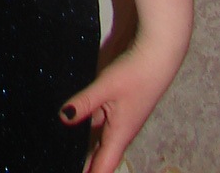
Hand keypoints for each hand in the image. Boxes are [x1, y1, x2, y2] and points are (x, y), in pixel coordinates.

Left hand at [60, 36, 186, 172]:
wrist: (156, 57)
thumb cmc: (135, 73)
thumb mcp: (105, 86)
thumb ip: (85, 102)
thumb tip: (64, 118)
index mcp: (119, 134)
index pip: (103, 166)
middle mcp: (120, 131)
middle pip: (101, 157)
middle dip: (88, 167)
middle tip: (72, 169)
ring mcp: (119, 120)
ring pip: (100, 142)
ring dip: (88, 153)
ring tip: (74, 160)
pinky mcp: (117, 107)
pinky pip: (101, 127)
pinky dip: (90, 134)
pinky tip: (80, 132)